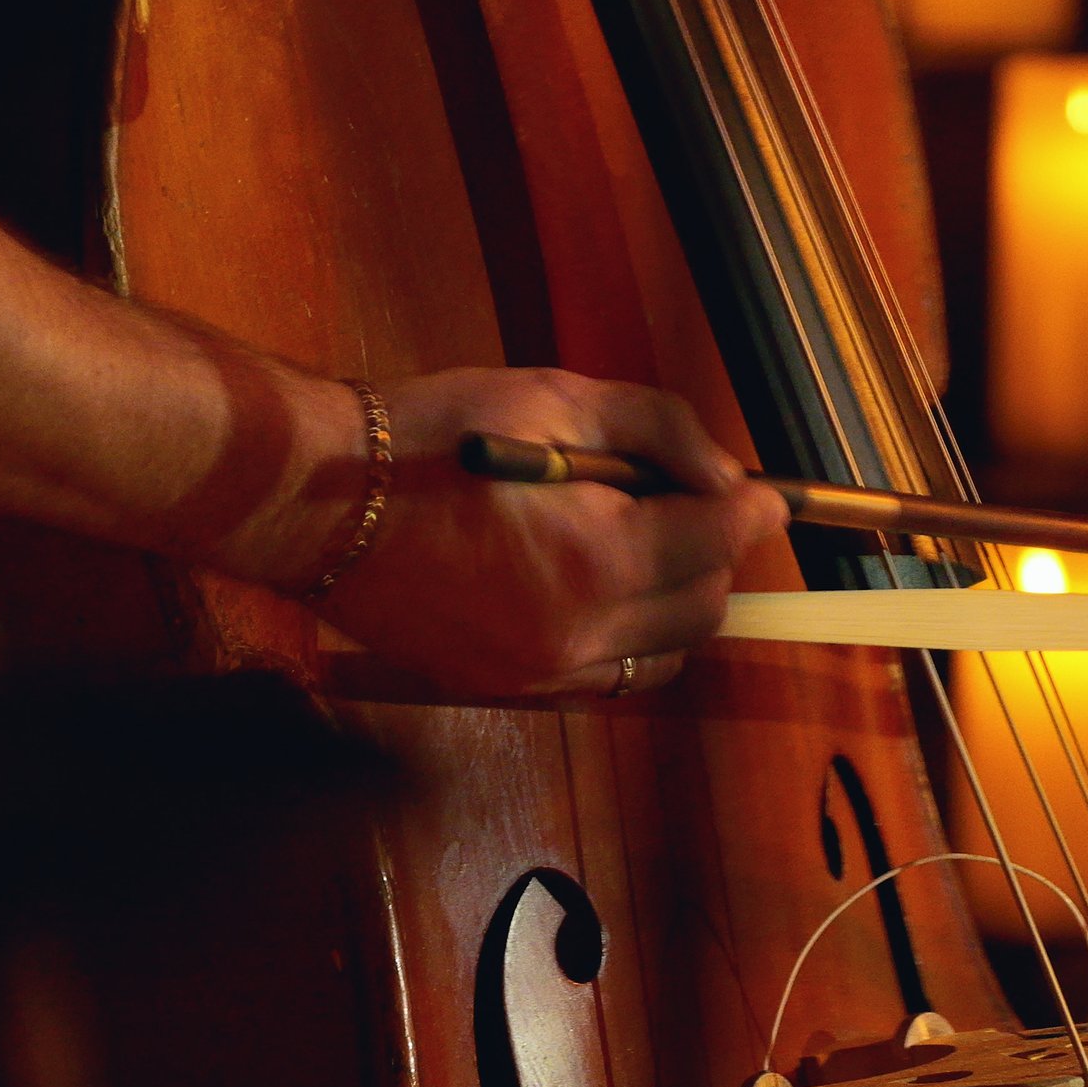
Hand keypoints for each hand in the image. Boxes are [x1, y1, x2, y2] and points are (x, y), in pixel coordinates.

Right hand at [307, 367, 790, 698]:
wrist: (316, 501)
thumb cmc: (434, 434)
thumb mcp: (556, 396)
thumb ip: (660, 431)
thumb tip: (726, 475)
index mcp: (599, 558)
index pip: (717, 542)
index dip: (754, 513)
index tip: (771, 497)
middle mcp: (580, 632)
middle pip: (703, 610)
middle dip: (716, 558)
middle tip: (698, 510)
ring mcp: (541, 672)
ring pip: (661, 657)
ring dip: (677, 607)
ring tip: (648, 550)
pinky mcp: (507, 690)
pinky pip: (605, 678)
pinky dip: (627, 639)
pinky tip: (602, 590)